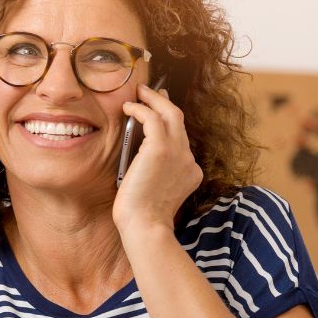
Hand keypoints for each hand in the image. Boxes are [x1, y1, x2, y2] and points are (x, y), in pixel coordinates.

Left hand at [112, 85, 202, 234]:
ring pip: (170, 113)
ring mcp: (178, 152)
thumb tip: (140, 158)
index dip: (169, 123)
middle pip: (180, 120)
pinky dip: (140, 109)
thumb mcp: (155, 191)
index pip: (181, 139)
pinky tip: (127, 107)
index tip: (158, 111)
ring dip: (153, 99)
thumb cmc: (142, 216)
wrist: (145, 226)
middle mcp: (188, 159)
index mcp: (189, 171)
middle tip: (151, 91)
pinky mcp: (160, 149)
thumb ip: (156, 173)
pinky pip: (152, 118)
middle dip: (165, 102)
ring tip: (139, 91)